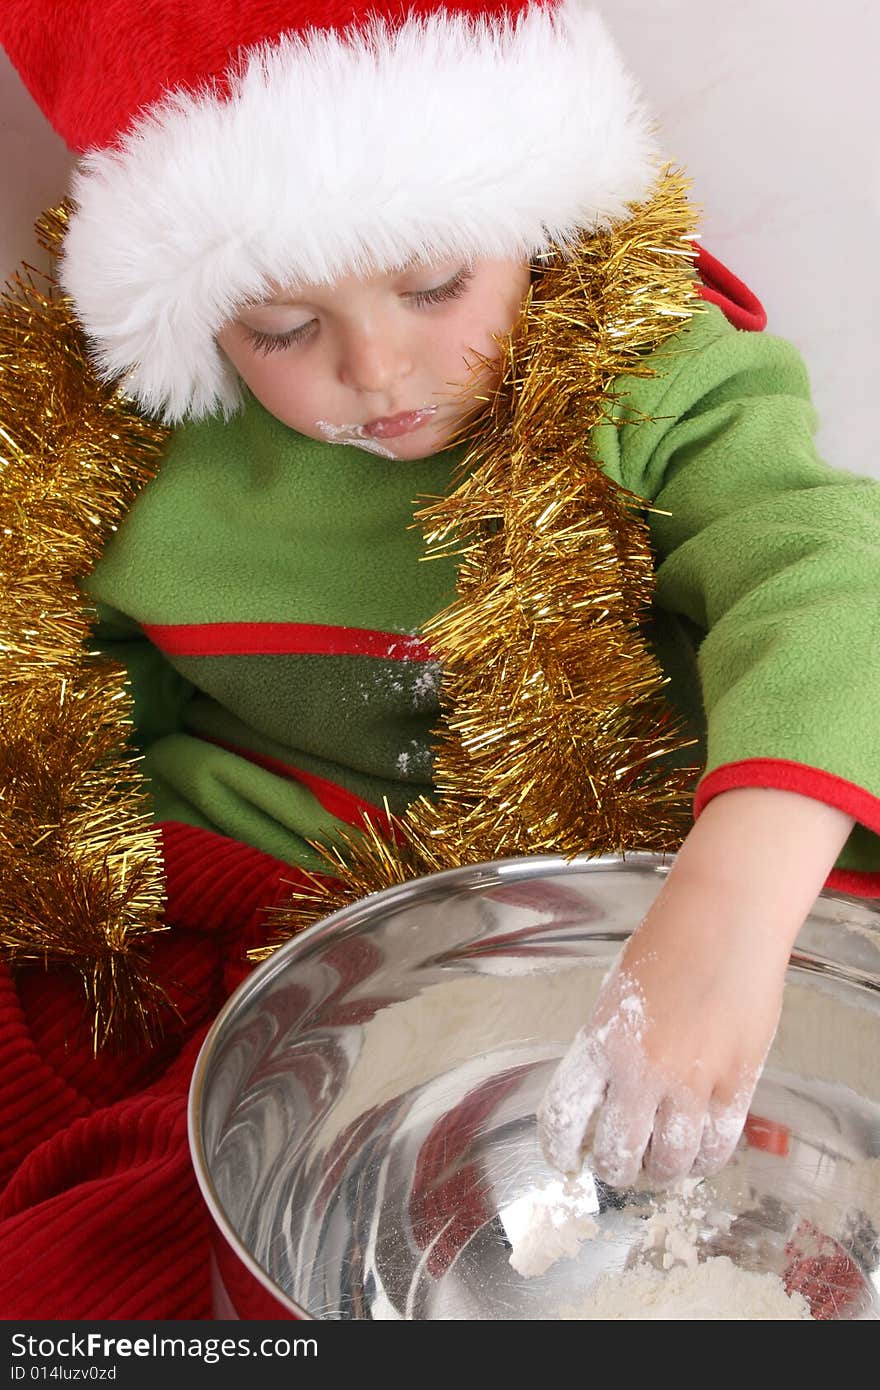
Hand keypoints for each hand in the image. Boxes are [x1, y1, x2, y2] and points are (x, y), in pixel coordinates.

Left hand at [537, 787, 853, 1186]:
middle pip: (619, 1153)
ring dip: (662, 1172)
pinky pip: (718, 1143)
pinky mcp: (738, 1082)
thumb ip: (609, 1046)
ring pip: (672, 1161)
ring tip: (661, 1166)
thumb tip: (608, 1095)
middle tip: (620, 1166)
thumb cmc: (667, 945)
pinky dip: (706, 1159)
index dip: (558, 1150)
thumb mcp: (616, 995)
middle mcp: (642, 1070)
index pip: (564, 1116)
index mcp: (601, 1042)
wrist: (725, 918)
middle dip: (616, 1170)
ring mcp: (693, 1081)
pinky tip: (699, 1155)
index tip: (564, 1160)